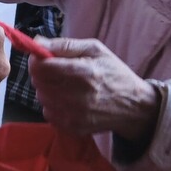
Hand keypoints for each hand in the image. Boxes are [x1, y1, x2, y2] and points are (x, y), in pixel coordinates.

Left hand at [31, 37, 161, 141]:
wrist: (133, 107)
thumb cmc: (113, 73)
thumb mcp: (95, 49)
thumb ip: (64, 45)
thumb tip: (37, 42)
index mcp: (83, 73)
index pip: (41, 67)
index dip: (37, 59)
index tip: (42, 57)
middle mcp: (76, 96)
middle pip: (38, 82)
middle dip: (42, 73)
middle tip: (57, 70)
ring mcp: (74, 115)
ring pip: (41, 97)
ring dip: (47, 89)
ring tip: (66, 85)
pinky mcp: (72, 127)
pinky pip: (48, 113)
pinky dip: (53, 105)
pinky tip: (68, 100)